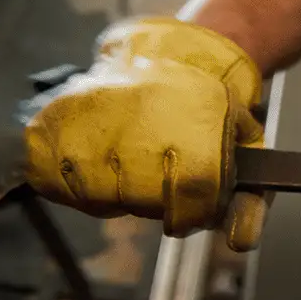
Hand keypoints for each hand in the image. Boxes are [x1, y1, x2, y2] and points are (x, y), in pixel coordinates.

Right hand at [24, 18, 268, 249]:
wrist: (167, 56)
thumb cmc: (206, 113)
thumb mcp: (245, 148)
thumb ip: (248, 202)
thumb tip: (240, 244)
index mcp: (197, 117)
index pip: (194, 186)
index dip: (190, 214)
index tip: (187, 214)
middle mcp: (142, 111)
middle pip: (142, 196)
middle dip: (152, 203)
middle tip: (157, 178)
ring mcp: (91, 114)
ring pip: (97, 194)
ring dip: (112, 194)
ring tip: (126, 165)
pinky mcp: (52, 120)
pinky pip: (55, 181)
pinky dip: (73, 186)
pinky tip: (94, 162)